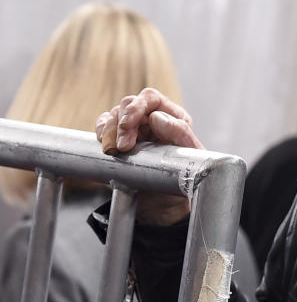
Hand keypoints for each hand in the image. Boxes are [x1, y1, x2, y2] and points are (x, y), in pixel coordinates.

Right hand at [95, 88, 202, 223]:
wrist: (168, 203)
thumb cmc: (184, 175)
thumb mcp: (190, 155)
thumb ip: (179, 133)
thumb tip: (157, 117)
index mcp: (171, 116)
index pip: (150, 98)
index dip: (136, 107)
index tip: (128, 125)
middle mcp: (150, 118)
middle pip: (127, 104)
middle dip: (121, 123)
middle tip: (122, 147)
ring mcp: (133, 129)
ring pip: (112, 116)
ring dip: (108, 131)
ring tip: (113, 152)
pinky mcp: (117, 141)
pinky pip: (103, 129)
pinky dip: (101, 135)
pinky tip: (105, 146)